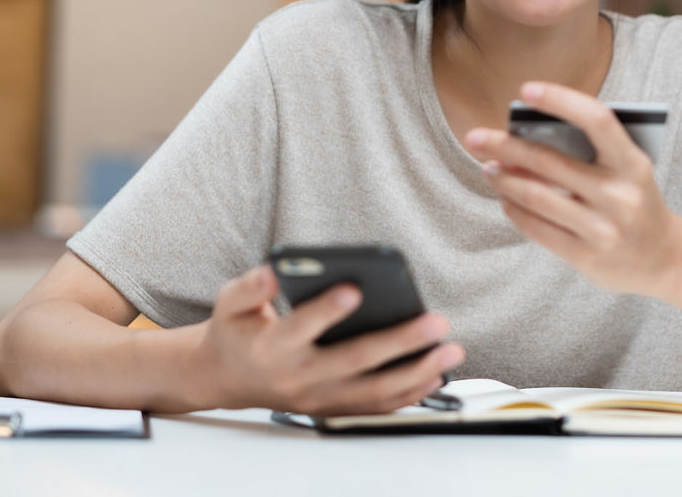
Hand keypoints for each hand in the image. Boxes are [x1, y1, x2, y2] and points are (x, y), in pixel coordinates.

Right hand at [190, 265, 464, 415]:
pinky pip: (377, 406)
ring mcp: (320, 398)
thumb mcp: (229, 303)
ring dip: (418, 372)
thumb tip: (273, 271)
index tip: (354, 289)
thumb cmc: (239, 332)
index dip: (326, 310)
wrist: (230, 379)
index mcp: (272, 347)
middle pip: (354, 361)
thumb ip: (249, 287)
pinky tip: (437, 374)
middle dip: (399, 342)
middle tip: (436, 322)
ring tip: (451, 350)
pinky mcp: (335, 409)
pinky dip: (410, 394)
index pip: (300, 327)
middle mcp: (299, 377)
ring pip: (374, 390)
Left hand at [465, 81, 681, 296]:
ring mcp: (603, 228)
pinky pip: (537, 227)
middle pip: (549, 161)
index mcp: (633, 163)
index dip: (561, 100)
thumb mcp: (627, 171)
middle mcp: (619, 194)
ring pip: (535, 196)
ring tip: (487, 168)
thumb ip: (588, 153)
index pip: (596, 120)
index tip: (527, 89)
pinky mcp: (586, 255)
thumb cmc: (635, 202)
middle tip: (476, 137)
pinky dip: (514, 209)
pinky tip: (505, 198)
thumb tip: (523, 140)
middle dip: (505, 146)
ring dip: (504, 179)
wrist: (665, 259)